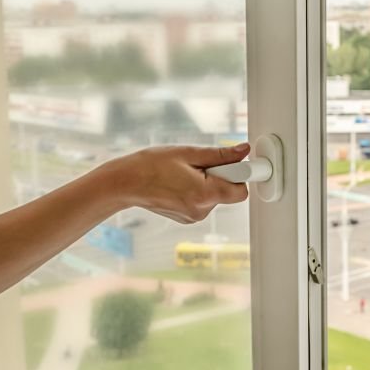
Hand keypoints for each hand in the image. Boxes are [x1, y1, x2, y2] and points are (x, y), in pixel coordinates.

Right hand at [106, 143, 250, 222]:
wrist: (125, 183)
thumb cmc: (151, 166)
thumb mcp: (188, 153)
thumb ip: (220, 155)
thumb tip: (244, 151)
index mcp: (204, 194)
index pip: (241, 191)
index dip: (240, 175)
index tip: (238, 164)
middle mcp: (201, 210)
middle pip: (228, 192)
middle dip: (221, 175)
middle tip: (198, 165)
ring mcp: (194, 217)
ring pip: (216, 195)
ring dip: (207, 182)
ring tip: (183, 173)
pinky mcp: (188, 218)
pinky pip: (204, 201)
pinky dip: (198, 190)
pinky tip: (179, 183)